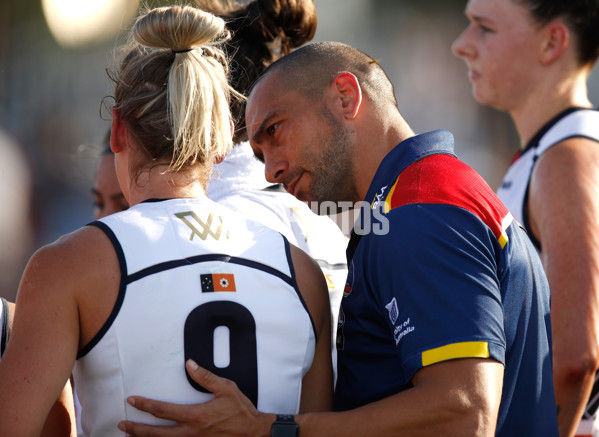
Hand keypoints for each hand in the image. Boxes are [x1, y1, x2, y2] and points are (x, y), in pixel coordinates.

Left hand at [118, 359, 271, 435]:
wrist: (253, 433)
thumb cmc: (240, 411)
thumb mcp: (226, 389)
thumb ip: (206, 377)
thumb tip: (190, 364)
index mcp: (195, 416)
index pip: (162, 410)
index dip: (145, 405)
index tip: (132, 400)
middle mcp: (190, 433)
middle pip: (155, 433)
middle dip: (136, 429)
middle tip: (122, 425)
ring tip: (131, 435)